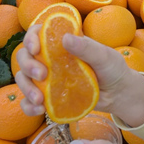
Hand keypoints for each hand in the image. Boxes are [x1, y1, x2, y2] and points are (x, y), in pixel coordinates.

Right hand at [15, 27, 143, 126]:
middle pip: (25, 56)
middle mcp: (51, 58)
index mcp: (62, 42)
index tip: (35, 48)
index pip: (37, 33)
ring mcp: (48, 78)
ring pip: (24, 78)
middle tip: (41, 75)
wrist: (119, 94)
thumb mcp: (104, 56)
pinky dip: (28, 106)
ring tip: (39, 99)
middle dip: (27, 65)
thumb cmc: (113, 69)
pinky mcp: (50, 97)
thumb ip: (87, 47)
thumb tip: (66, 38)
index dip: (30, 38)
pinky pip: (30, 101)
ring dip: (26, 88)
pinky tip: (38, 110)